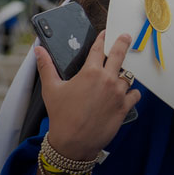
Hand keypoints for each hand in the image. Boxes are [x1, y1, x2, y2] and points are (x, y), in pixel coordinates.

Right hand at [37, 30, 140, 160]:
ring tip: (123, 71)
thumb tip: (39, 51)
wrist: (73, 141)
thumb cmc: (61, 115)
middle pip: (119, 55)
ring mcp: (118, 93)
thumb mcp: (50, 89)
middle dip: (122, 43)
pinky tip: (127, 92)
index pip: (98, 49)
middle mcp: (107, 80)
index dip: (102, 39)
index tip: (105, 33)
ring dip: (125, 73)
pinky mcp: (125, 106)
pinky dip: (132, 92)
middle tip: (126, 36)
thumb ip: (46, 67)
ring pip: (128, 76)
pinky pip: (135, 94)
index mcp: (90, 72)